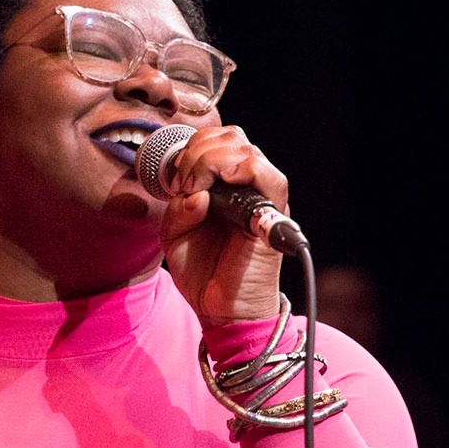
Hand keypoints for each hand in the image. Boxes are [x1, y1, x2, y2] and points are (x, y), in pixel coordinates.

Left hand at [158, 124, 287, 323]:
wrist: (222, 310)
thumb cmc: (203, 273)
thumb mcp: (175, 234)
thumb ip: (178, 207)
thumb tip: (196, 192)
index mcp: (224, 186)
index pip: (215, 141)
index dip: (191, 150)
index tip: (176, 180)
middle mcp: (246, 186)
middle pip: (231, 137)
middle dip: (198, 152)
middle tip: (184, 184)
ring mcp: (261, 198)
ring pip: (247, 150)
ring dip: (212, 161)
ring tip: (197, 190)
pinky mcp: (273, 216)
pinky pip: (271, 178)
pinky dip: (244, 170)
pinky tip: (222, 184)